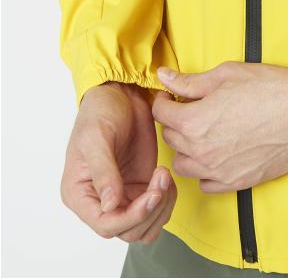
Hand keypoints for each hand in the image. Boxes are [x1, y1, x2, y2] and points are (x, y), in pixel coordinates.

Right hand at [61, 82, 176, 243]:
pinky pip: (160, 207)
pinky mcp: (142, 185)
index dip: (131, 217)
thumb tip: (108, 206)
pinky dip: (169, 197)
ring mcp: (124, 193)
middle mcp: (101, 199)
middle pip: (130, 229)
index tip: (151, 195)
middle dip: (151, 209)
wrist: (120, 95)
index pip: (106, 224)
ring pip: (148, 223)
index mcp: (80, 193)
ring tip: (164, 174)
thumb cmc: (101, 112)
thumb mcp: (97, 139)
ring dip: (162, 206)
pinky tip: (166, 175)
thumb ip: (103, 172)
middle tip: (161, 178)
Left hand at [152, 62, 287, 192]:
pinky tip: (215, 155)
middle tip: (191, 110)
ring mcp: (218, 169)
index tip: (173, 96)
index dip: (163, 100)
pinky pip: (205, 184)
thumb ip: (188, 81)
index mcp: (193, 121)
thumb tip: (163, 76)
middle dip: (175, 121)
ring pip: (183, 164)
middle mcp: (200, 150)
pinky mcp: (236, 182)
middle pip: (170, 138)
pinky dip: (204, 171)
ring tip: (201, 134)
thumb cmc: (267, 89)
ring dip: (186, 148)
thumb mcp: (224, 76)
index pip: (160, 113)